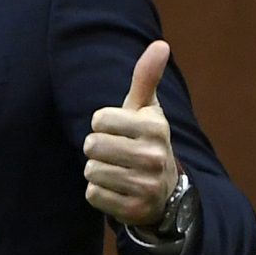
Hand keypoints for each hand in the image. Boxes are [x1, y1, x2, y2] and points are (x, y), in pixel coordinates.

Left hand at [84, 41, 179, 228]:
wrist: (164, 191)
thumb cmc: (146, 141)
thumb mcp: (147, 110)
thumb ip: (146, 77)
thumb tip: (160, 44)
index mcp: (155, 128)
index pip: (99, 119)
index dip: (102, 124)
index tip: (117, 130)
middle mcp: (154, 157)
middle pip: (92, 146)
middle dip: (96, 149)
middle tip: (114, 153)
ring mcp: (145, 185)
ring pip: (91, 171)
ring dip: (97, 171)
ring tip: (116, 170)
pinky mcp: (133, 209)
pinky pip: (93, 195)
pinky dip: (99, 192)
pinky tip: (116, 189)